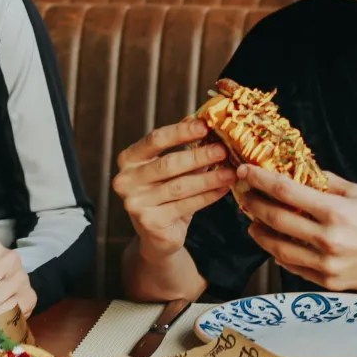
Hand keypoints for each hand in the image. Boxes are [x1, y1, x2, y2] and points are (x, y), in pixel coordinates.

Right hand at [113, 118, 235, 256]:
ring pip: (179, 186)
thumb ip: (182, 145)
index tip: (205, 126)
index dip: (180, 132)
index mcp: (129, 159)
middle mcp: (126, 180)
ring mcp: (135, 203)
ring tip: (230, 172)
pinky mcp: (149, 222)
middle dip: (199, 156)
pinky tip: (223, 189)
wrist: (157, 236)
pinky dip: (207, 196)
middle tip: (223, 151)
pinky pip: (185, 205)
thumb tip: (202, 119)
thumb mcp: (170, 167)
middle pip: (168, 164)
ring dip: (209, 178)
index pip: (155, 140)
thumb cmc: (165, 194)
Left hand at [238, 166, 356, 292]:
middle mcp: (328, 240)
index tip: (245, 170)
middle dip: (253, 204)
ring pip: (277, 248)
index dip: (260, 179)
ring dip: (259, 232)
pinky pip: (293, 267)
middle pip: (275, 219)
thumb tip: (299, 171)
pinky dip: (279, 254)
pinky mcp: (328, 282)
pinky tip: (275, 243)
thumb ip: (326, 182)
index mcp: (336, 212)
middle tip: (243, 196)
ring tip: (253, 221)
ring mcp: (326, 265)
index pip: (285, 191)